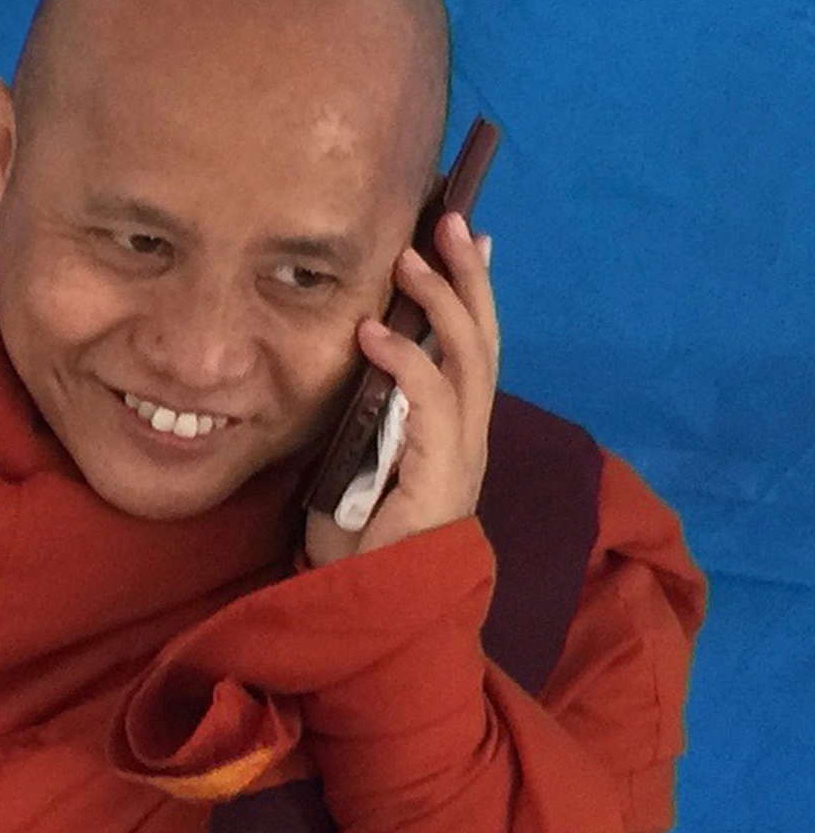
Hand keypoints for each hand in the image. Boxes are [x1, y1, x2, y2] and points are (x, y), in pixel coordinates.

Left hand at [302, 216, 498, 566]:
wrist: (372, 613)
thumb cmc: (357, 542)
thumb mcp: (353, 461)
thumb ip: (364, 414)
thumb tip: (349, 358)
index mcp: (452, 432)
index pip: (472, 348)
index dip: (472, 292)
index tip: (464, 238)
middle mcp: (468, 437)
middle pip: (483, 340)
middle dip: (470, 277)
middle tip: (452, 218)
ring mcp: (461, 456)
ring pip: (468, 360)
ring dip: (443, 301)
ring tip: (412, 255)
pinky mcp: (442, 478)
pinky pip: (432, 403)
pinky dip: (406, 360)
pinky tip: (375, 332)